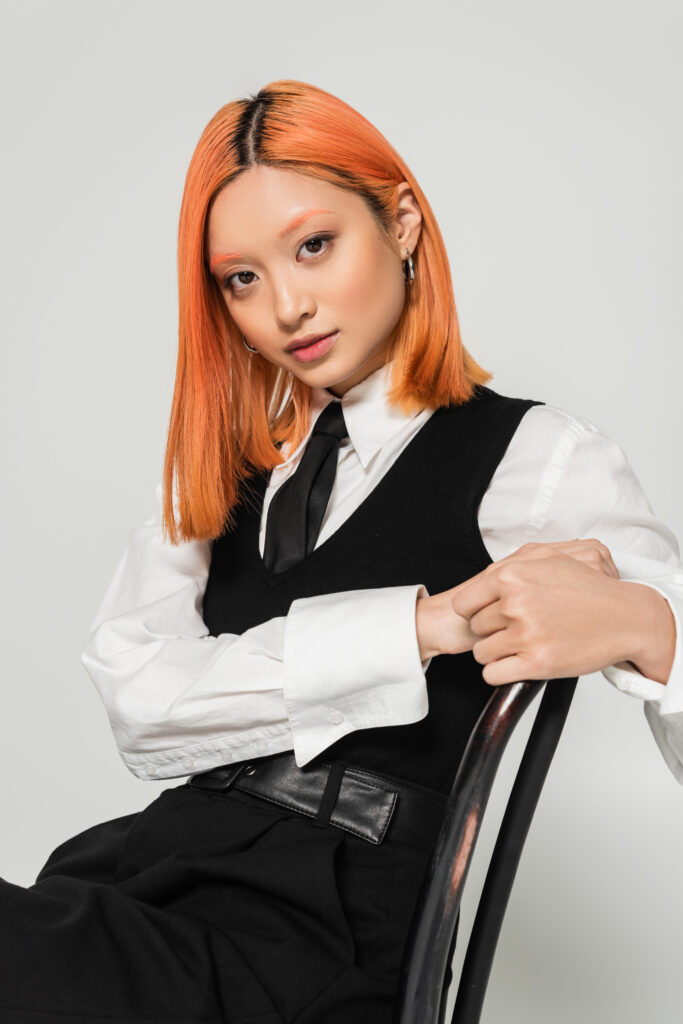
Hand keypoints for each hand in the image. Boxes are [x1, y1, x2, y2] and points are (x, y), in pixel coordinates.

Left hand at [416, 539, 622, 676]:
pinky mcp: (537, 662)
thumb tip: (480, 582)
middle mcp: (515, 603)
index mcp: (512, 576)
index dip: (474, 611)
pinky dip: (502, 673)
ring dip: (498, 653)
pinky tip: (521, 663)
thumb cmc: (589, 590)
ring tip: (523, 646)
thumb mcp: (548, 560)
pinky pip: (493, 674)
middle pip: (475, 628)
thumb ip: (509, 567)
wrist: (626, 617)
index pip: (464, 603)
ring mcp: (526, 634)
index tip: (488, 615)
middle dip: (492, 631)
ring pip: (482, 653)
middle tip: (518, 629)